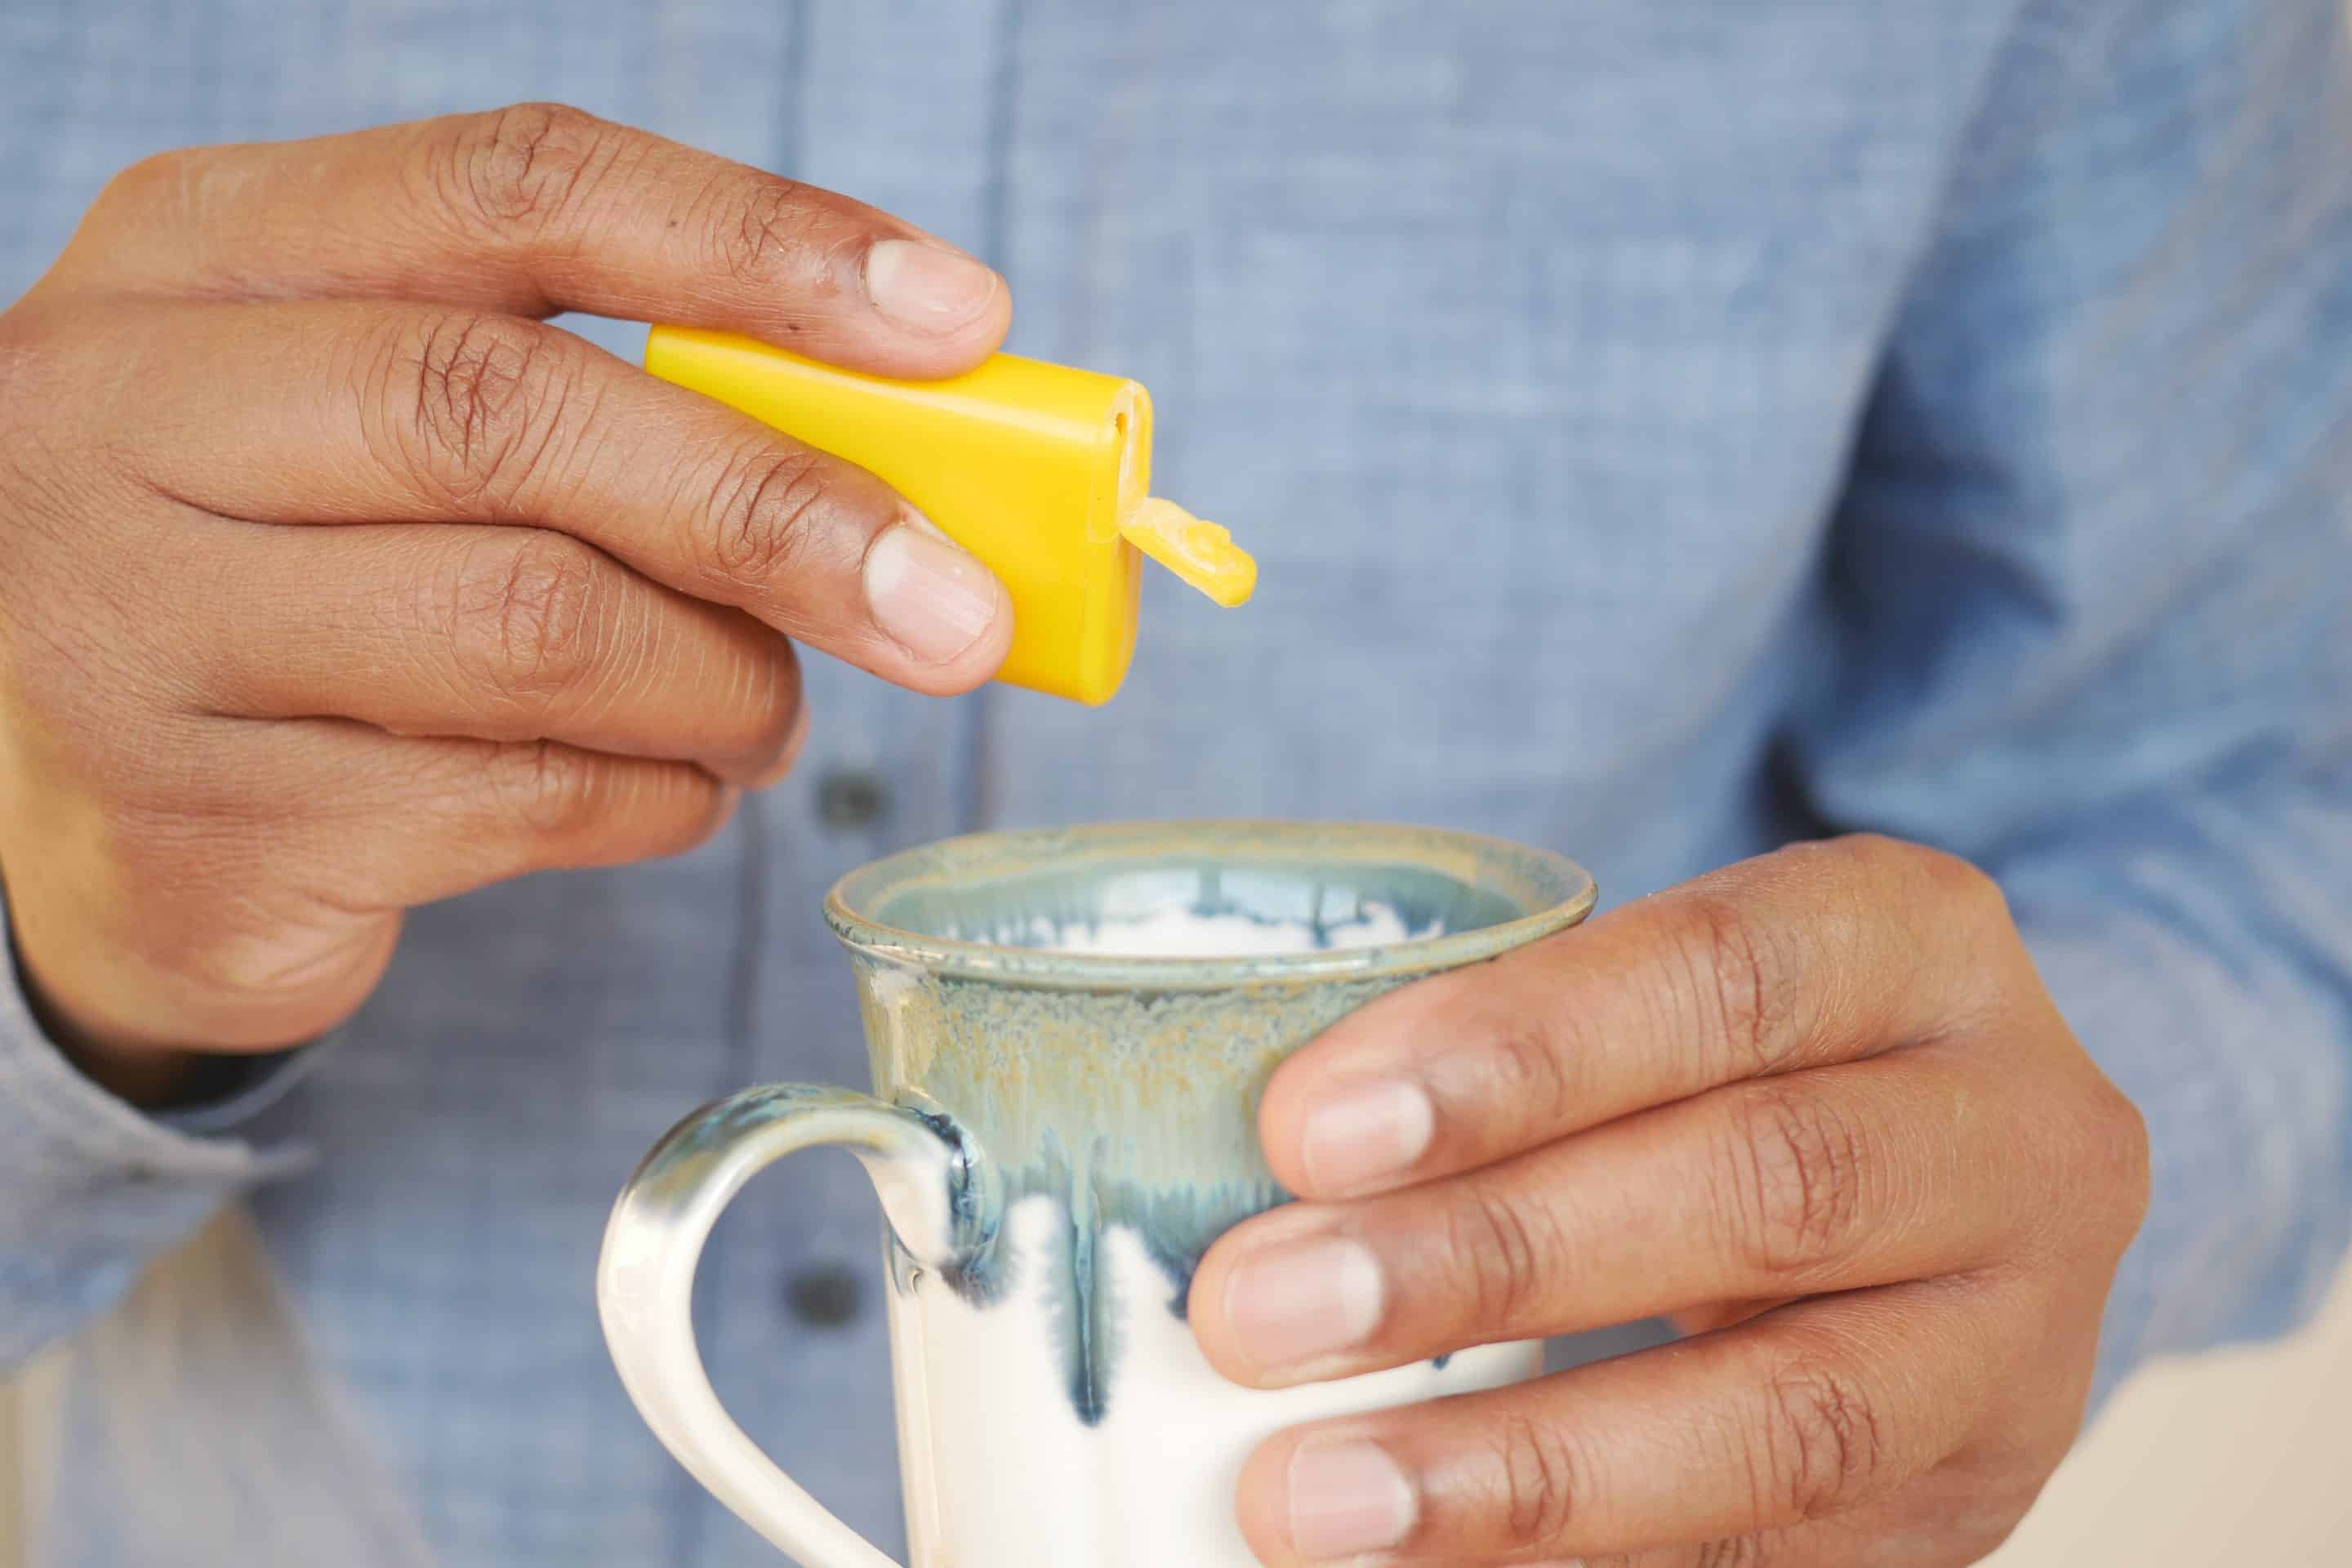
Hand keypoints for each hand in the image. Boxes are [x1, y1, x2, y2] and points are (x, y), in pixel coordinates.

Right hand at [0, 104, 1015, 1098]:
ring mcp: (134, 626)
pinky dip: (657, 797)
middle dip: (778, 511)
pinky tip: (671, 786)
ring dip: (725, 685)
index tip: (955, 319)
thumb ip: (605, 391)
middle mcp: (128, 410)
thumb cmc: (308, 570)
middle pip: (510, 416)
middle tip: (956, 610)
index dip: (754, 244)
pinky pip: (522, 803)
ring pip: (534, 630)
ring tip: (769, 711)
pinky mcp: (204, 829)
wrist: (87, 811)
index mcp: (208, 249)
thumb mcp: (394, 419)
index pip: (513, 186)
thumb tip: (908, 442)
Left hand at [1191, 835, 2149, 1565]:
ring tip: (1309, 1497)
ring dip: (1528, 1470)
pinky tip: (1430, 1566)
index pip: (1722, 974)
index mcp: (1912, 939)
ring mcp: (2022, 1332)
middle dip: (1488, 1258)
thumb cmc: (1726, 1060)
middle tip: (1256, 1315)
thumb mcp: (1655, 997)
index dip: (1516, 1053)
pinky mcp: (1983, 1494)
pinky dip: (1592, 1565)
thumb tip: (1257, 1177)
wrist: (1945, 1183)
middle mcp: (2016, 1126)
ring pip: (1791, 1416)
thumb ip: (1506, 1061)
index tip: (1304, 1130)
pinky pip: (1787, 1558)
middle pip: (1765, 1184)